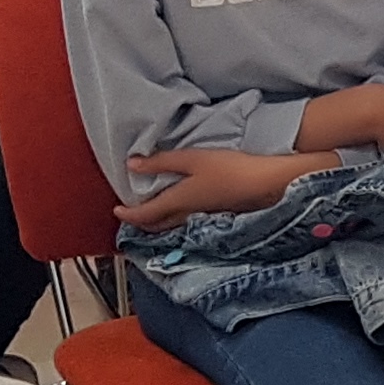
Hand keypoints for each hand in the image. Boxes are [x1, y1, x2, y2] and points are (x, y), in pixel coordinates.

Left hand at [114, 146, 323, 230]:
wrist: (266, 183)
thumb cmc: (229, 169)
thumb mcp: (192, 159)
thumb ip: (162, 162)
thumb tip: (132, 164)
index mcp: (177, 201)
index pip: (144, 214)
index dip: (128, 214)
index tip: (117, 210)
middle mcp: (187, 213)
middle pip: (157, 225)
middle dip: (141, 222)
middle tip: (132, 214)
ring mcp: (203, 216)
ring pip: (172, 225)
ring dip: (158, 221)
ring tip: (152, 212)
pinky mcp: (216, 213)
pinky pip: (186, 220)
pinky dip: (175, 218)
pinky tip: (181, 207)